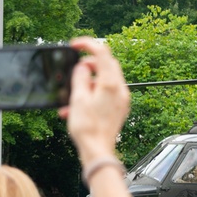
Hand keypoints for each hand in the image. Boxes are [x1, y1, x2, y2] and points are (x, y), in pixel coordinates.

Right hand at [60, 38, 129, 165]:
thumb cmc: (88, 129)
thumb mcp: (77, 99)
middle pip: (107, 64)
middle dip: (89, 64)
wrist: (98, 151)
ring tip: (74, 94)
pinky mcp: (119, 108)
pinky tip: (78, 106)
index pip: (102, 52)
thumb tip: (82, 67)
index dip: (87, 44)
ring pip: (106, 79)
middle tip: (75, 70)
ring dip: (89, 81)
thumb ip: (80, 77)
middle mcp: (120, 89)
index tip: (75, 45)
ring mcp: (122, 99)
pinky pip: (107, 93)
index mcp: (110, 84)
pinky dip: (93, 93)